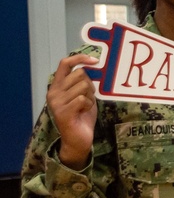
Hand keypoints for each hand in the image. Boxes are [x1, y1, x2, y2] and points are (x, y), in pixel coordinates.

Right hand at [47, 54, 98, 169]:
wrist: (78, 139)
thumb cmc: (82, 116)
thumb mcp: (84, 95)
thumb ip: (84, 82)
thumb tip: (93, 66)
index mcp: (57, 86)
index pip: (65, 64)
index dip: (80, 58)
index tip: (95, 60)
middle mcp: (53, 92)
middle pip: (80, 74)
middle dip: (90, 85)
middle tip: (87, 99)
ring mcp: (56, 102)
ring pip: (83, 86)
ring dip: (90, 96)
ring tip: (84, 107)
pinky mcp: (62, 112)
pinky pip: (82, 99)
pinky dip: (88, 105)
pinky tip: (83, 112)